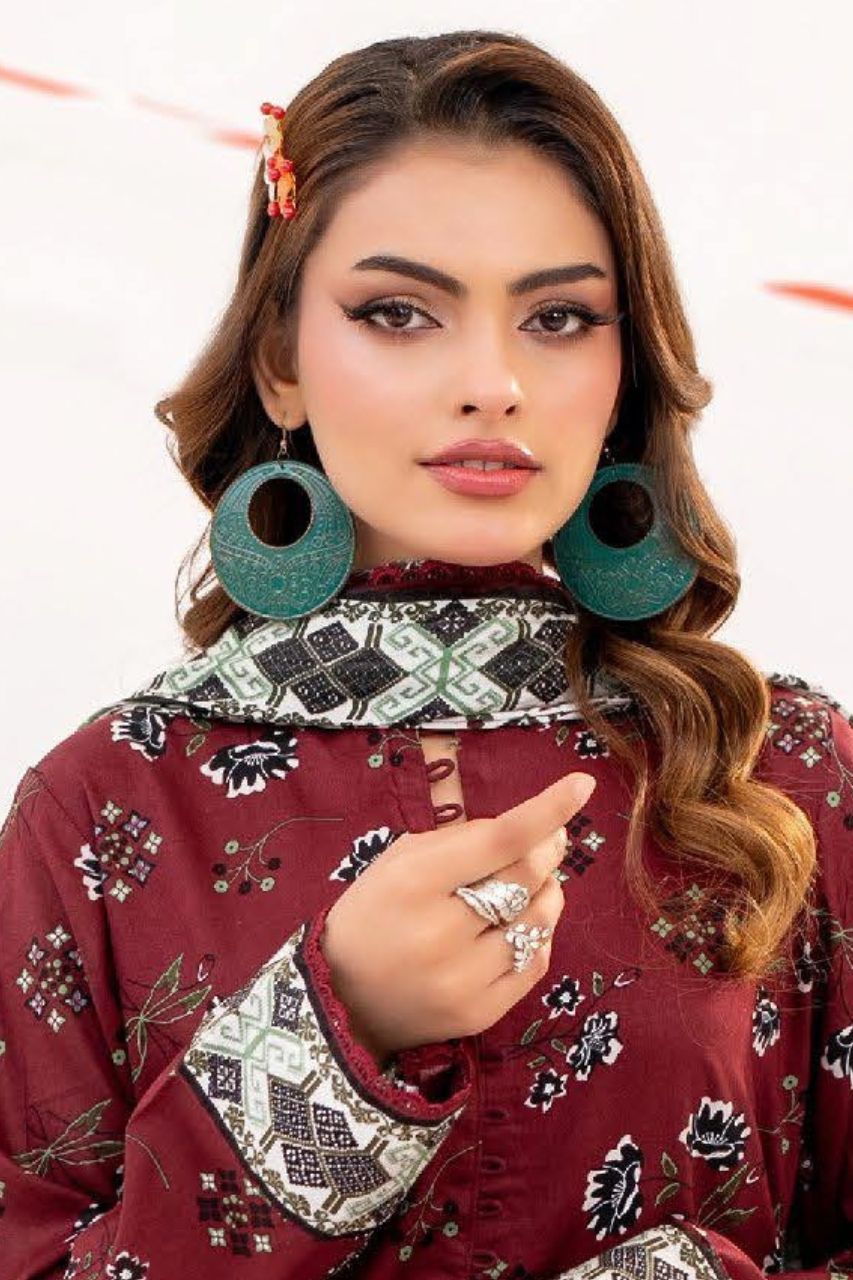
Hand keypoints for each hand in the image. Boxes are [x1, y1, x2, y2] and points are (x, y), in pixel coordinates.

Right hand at [320, 770, 596, 1065]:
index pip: (498, 840)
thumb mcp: (398, 859)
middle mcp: (439, 933)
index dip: (546, 810)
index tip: (582, 784)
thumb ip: (461, 840)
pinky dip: (538, 936)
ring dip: (547, 893)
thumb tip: (532, 829)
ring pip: (539, 922)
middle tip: (550, 839)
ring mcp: (462, 980)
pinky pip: (535, 963)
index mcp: (413, 883)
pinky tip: (518, 926)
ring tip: (532, 884)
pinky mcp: (479, 1014)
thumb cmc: (373, 913)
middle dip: (548, 851)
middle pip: (525, 878)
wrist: (340, 1000)